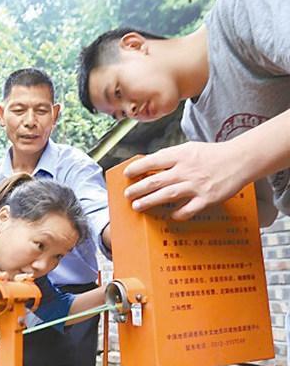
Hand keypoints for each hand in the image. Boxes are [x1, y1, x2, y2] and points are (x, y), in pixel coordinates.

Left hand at [124, 142, 247, 219]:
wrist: (239, 159)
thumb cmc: (213, 154)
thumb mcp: (190, 148)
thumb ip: (172, 157)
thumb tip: (151, 164)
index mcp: (181, 155)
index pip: (153, 160)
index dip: (137, 168)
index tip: (127, 174)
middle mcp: (186, 170)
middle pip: (156, 180)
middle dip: (138, 188)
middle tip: (127, 195)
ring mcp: (196, 185)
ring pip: (167, 195)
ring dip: (149, 201)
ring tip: (137, 206)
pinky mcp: (206, 198)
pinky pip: (188, 209)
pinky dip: (178, 214)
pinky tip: (170, 216)